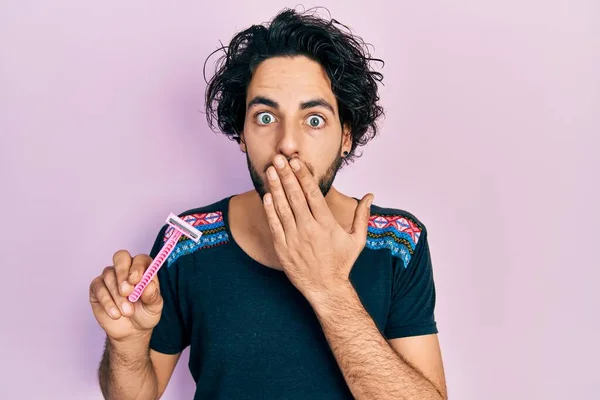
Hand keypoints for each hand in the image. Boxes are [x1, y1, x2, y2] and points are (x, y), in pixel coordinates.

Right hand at [89, 250, 162, 341]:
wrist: (131, 330)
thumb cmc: (145, 313)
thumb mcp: (154, 307)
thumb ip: (153, 295)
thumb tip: (149, 285)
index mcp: (143, 269)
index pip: (140, 259)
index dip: (137, 267)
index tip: (136, 280)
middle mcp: (126, 269)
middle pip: (121, 257)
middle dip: (122, 273)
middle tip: (126, 291)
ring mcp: (110, 276)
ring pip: (109, 275)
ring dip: (118, 296)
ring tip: (127, 312)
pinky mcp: (97, 288)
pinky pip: (99, 288)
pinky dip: (107, 302)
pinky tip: (115, 314)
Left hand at [262, 155, 373, 302]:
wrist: (326, 289)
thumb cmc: (341, 263)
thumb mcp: (357, 240)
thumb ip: (362, 215)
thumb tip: (370, 195)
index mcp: (327, 224)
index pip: (313, 194)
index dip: (303, 176)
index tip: (296, 162)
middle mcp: (309, 229)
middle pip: (295, 196)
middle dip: (286, 175)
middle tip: (279, 158)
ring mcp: (294, 239)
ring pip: (282, 208)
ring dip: (275, 187)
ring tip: (270, 170)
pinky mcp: (283, 248)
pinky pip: (274, 225)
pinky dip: (270, 210)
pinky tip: (267, 195)